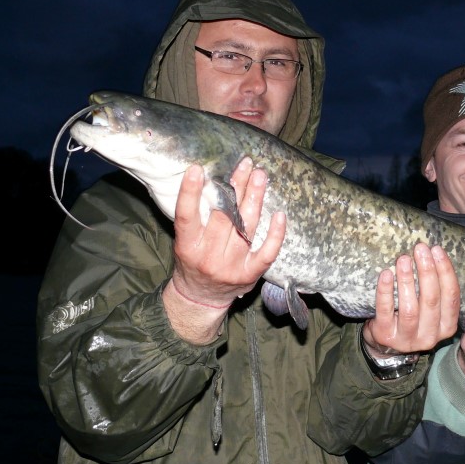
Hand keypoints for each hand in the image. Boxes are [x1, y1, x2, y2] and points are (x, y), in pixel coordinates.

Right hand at [164, 158, 285, 344]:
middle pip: (224, 217)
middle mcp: (208, 257)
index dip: (190, 192)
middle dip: (236, 187)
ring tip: (260, 176)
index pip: (186, 216)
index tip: (197, 169)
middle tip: (245, 164)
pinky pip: (266, 252)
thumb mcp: (184, 242)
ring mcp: (230, 267)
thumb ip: (195, 218)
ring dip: (255, 199)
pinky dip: (275, 234)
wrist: (200, 299)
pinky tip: (279, 214)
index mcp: (187, 247)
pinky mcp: (249, 275)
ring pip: (246, 228)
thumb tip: (211, 181)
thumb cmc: (192, 262)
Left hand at [362, 243, 459, 356]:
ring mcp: (407, 338)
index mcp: (446, 326)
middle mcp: (430, 336)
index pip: (451, 296)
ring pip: (410, 308)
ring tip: (404, 259)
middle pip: (432, 300)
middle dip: (427, 271)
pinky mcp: (386, 336)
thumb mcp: (428, 310)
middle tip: (420, 249)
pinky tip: (386, 274)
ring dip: (407, 280)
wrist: (384, 344)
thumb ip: (434, 290)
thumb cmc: (408, 318)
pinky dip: (386, 291)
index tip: (437, 250)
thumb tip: (431, 254)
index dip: (445, 271)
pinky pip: (386, 310)